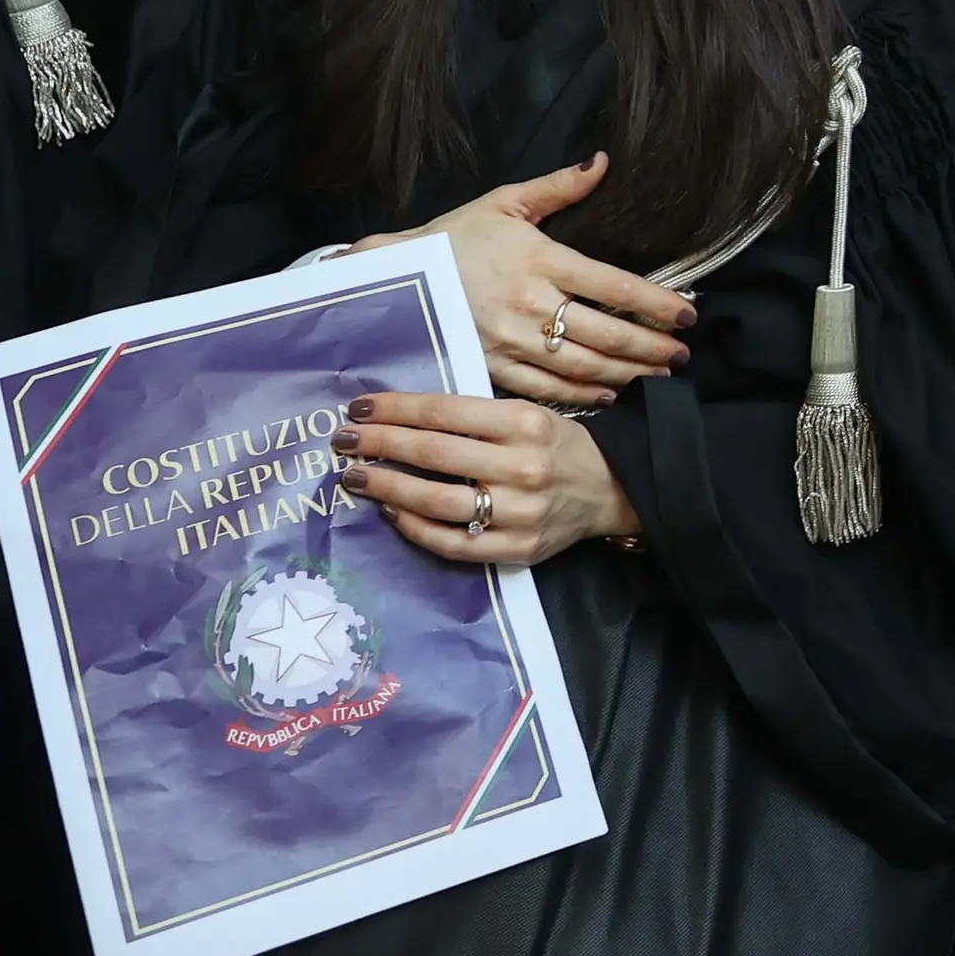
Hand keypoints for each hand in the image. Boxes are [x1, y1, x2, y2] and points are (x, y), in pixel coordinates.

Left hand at [337, 391, 639, 565]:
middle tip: (342, 440)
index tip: (359, 407)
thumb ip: (473, 417)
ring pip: (437, 502)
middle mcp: (523, 466)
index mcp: (525, 422)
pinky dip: (415, 528)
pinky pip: (451, 543)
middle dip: (380, 444)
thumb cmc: (558, 444)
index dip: (396, 409)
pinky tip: (393, 513)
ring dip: (387, 488)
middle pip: (434, 453)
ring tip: (356, 478)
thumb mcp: (527, 414)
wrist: (611, 489)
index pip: (444, 413)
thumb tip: (400, 417)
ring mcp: (520, 512)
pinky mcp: (516, 548)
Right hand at [357, 155, 692, 407]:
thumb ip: (558, 187)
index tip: (689, 315)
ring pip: (584, 367)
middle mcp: (531, 305)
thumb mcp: (504, 203)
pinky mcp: (492, 368)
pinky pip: (548, 389)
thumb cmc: (454, 237)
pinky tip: (610, 392)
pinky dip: (584, 394)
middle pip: (608, 335)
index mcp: (541, 261)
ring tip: (660, 374)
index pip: (616, 287)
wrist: (393, 279)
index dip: (658, 305)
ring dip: (629, 373)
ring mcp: (512, 342)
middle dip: (653, 347)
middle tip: (684, 354)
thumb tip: (603, 162)